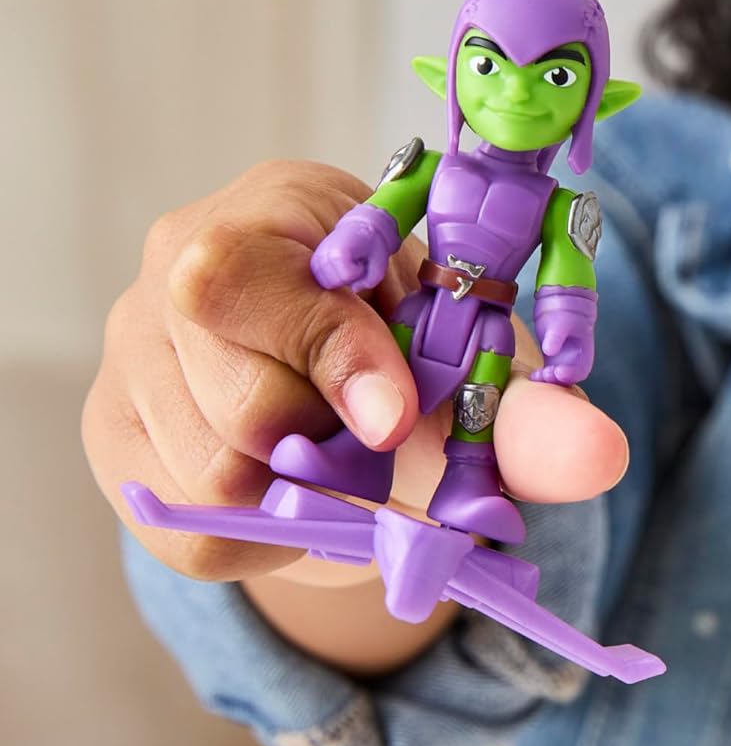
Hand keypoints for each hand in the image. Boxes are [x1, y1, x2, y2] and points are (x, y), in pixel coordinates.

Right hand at [82, 162, 628, 589]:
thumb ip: (533, 411)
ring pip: (210, 478)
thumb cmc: (416, 349)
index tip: (397, 420)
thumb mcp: (479, 363)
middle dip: (335, 447)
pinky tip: (298, 490)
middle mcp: (172, 267)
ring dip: (304, 494)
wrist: (352, 392)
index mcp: (274, 211)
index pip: (238, 278)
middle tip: (379, 434)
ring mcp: (130, 354)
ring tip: (336, 450)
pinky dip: (266, 533)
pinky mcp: (116, 438)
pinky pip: (187, 528)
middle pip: (236, 403)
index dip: (328, 356)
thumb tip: (599, 458)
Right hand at [310, 203, 400, 292]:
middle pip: (337, 283)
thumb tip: (355, 289)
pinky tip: (340, 266)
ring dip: (341, 277)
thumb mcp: (380, 263)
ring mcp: (316, 258)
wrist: (358, 228)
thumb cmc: (371, 246)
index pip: (348, 276)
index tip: (362, 259)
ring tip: (347, 263)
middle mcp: (323, 254)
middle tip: (355, 262)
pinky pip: (323, 281)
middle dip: (349, 277)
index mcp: (338, 251)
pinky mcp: (314, 263)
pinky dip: (333, 278)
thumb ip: (370, 281)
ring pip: (328, 284)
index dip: (360, 271)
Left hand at [531, 286, 598, 386]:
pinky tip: (533, 375)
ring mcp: (563, 356)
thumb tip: (549, 351)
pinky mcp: (552, 354)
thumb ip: (556, 336)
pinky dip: (542, 375)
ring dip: (548, 379)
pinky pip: (548, 370)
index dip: (571, 375)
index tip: (557, 373)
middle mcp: (575, 357)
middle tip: (543, 375)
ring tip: (536, 376)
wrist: (560, 296)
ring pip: (557, 375)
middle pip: (569, 377)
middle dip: (557, 380)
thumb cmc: (566, 307)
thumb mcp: (562, 320)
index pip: (581, 370)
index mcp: (584, 350)